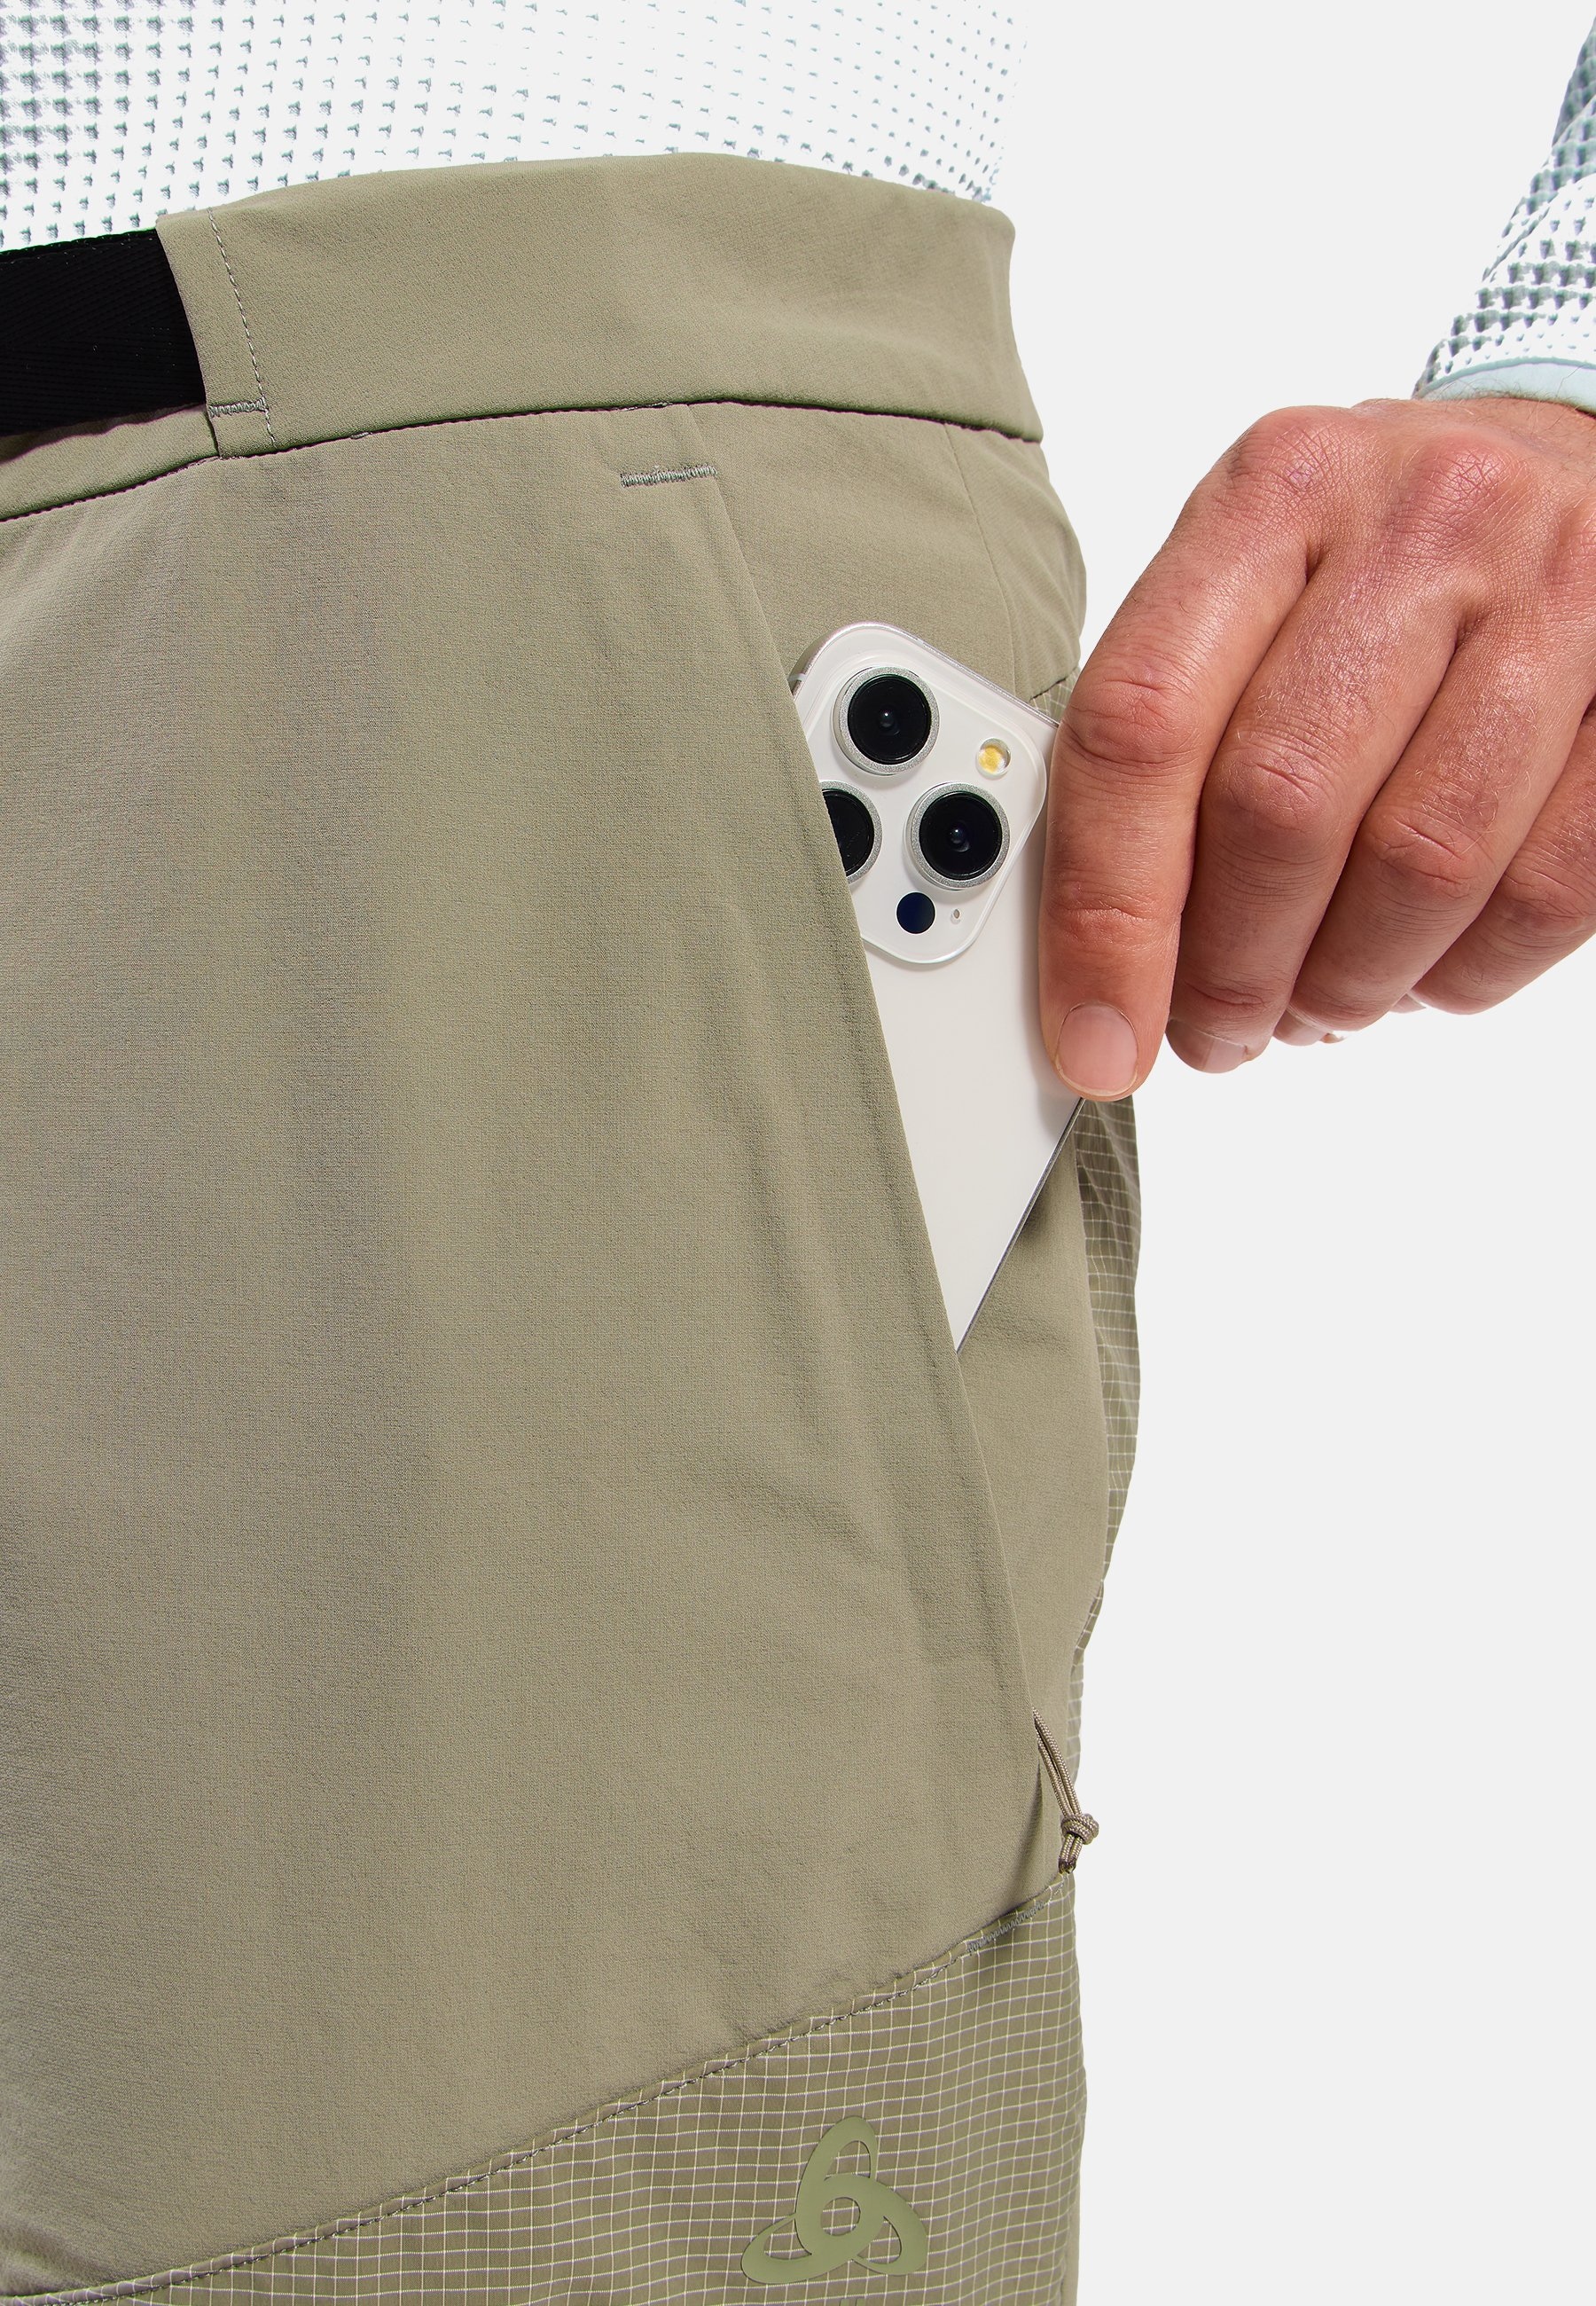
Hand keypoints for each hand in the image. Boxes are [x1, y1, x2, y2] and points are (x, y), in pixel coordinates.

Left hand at [1038, 392, 1595, 1096]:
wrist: (1592, 463)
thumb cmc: (1390, 556)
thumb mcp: (1257, 579)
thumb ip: (1167, 730)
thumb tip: (1091, 946)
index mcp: (1277, 491)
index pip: (1143, 724)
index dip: (1106, 911)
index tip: (1095, 1036)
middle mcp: (1421, 521)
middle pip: (1281, 806)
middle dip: (1231, 969)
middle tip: (1213, 1031)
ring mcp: (1559, 594)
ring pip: (1421, 865)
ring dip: (1346, 985)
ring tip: (1313, 1007)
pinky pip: (1545, 890)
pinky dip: (1462, 975)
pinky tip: (1419, 974)